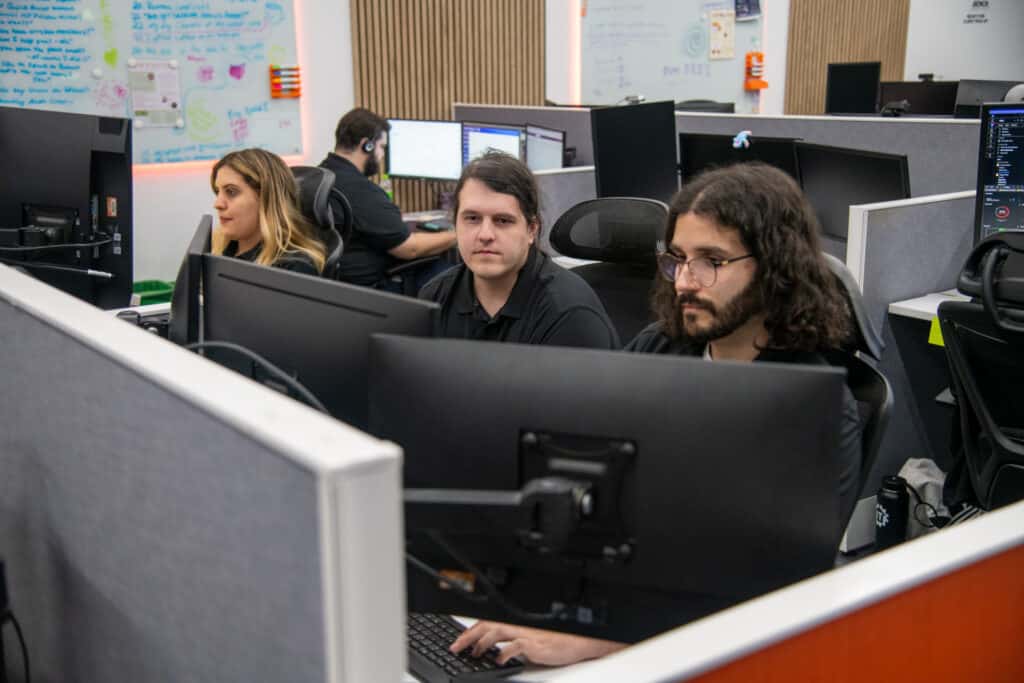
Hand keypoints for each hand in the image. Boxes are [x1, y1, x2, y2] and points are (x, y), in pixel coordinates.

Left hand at [449, 620, 626, 666]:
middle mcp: (518, 626)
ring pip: (497, 632)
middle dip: (468, 637)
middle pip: (487, 626)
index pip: (488, 623)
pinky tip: (498, 660)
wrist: (578, 640)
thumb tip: (494, 650)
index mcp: (516, 623)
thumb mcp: (531, 638)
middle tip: (455, 648)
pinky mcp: (534, 645)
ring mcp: (526, 635)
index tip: (459, 641)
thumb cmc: (557, 640)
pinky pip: (515, 646)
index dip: (470, 631)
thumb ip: (513, 641)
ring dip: (482, 643)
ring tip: (474, 654)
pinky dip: (503, 653)